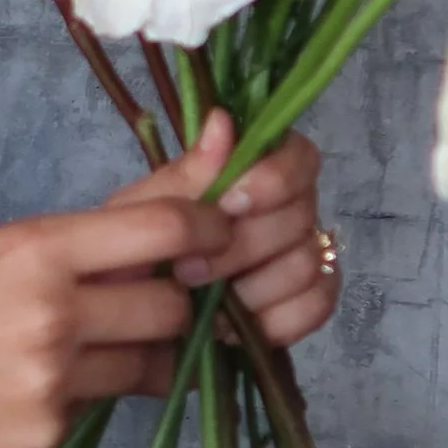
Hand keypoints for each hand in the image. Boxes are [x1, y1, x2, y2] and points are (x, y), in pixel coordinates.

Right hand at [0, 112, 335, 447]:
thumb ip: (78, 241)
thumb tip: (175, 209)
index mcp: (34, 248)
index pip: (165, 226)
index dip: (211, 227)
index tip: (221, 233)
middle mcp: (52, 312)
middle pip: (173, 304)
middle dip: (174, 303)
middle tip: (144, 303)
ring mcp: (52, 379)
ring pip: (151, 364)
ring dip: (137, 355)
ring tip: (77, 349)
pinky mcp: (45, 434)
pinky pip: (100, 407)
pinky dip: (84, 396)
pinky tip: (26, 389)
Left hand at [135, 112, 340, 354]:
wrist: (129, 317)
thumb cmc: (134, 252)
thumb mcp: (144, 213)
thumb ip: (188, 174)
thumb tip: (222, 121)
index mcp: (253, 171)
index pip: (298, 156)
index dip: (274, 179)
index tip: (230, 204)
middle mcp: (287, 207)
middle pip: (300, 216)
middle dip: (242, 249)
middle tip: (188, 271)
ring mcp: (301, 254)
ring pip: (307, 262)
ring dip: (252, 289)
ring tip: (206, 304)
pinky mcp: (305, 301)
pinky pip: (318, 304)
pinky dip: (277, 320)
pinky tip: (236, 327)